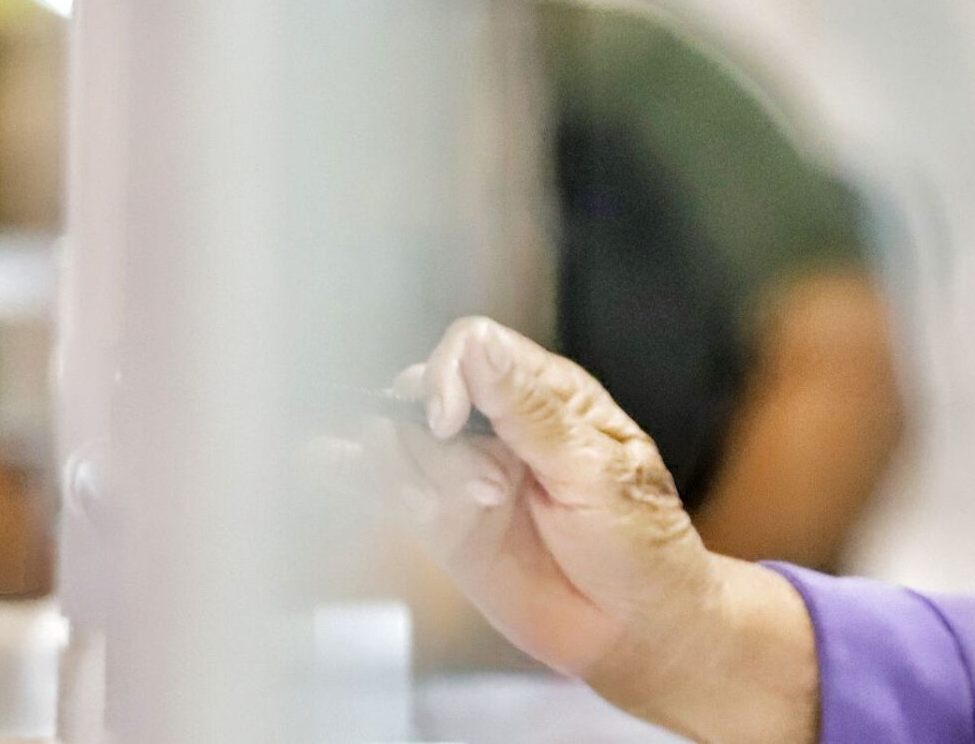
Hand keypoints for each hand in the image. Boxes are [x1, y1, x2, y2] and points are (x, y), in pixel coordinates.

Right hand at [381, 317, 816, 741]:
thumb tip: (477, 345)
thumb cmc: (639, 542)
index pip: (472, 347)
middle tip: (474, 488)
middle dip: (425, 432)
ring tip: (467, 509)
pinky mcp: (445, 525)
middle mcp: (500, 427)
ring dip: (410, 471)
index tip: (447, 419)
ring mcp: (468, 475)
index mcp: (548, 395)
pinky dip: (362, 477)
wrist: (636, 628)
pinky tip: (334, 465)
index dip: (447, 373)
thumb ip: (530, 411)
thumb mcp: (596, 470)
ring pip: (399, 443)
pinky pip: (391, 490)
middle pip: (423, 392)